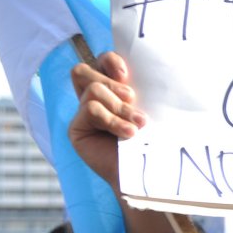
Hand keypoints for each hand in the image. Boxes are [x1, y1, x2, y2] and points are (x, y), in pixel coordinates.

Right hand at [68, 52, 146, 189]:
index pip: (100, 61)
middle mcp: (93, 99)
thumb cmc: (154, 139)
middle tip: (132, 98)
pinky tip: (128, 133)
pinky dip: (112, 119)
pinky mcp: (77, 129)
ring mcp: (82, 114)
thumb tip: (153, 63)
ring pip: (93, 90)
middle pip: (84, 70)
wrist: (148, 172)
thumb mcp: (150, 108)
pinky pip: (90, 109)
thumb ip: (143, 88)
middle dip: (110, 82)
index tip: (127, 74)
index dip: (110, 60)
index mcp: (111, 89)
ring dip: (119, 106)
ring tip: (138, 124)